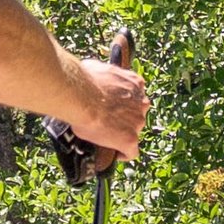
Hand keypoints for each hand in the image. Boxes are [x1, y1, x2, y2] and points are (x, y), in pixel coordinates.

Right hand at [65, 48, 147, 166]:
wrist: (81, 96)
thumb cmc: (84, 80)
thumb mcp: (97, 69)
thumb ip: (103, 77)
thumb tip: (93, 75)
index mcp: (136, 83)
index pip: (135, 96)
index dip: (124, 103)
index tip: (114, 107)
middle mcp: (141, 102)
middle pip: (137, 114)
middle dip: (124, 118)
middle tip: (108, 121)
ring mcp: (137, 121)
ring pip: (134, 131)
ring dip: (123, 133)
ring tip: (106, 137)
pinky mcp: (130, 139)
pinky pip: (131, 152)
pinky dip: (124, 154)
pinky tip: (114, 154)